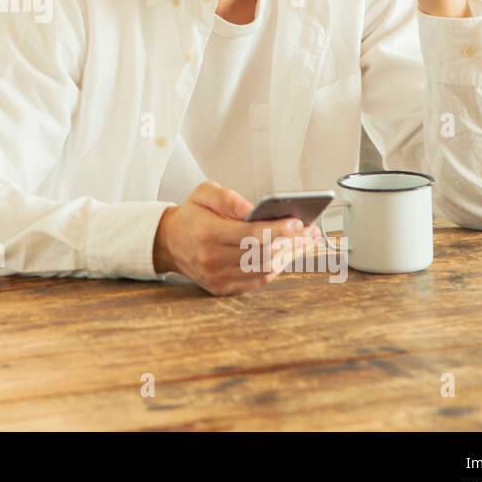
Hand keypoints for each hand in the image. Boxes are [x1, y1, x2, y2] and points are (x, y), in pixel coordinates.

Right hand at [152, 181, 320, 295]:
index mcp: (206, 233)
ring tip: (305, 241)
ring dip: (288, 256)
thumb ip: (229, 198)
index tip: (299, 222)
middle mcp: (211, 259)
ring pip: (263, 270)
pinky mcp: (222, 288)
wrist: (170, 242)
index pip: (249, 235)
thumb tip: (255, 210)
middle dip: (291, 243)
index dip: (277, 230)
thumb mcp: (204, 193)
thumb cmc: (192, 215)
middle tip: (310, 231)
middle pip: (261, 254)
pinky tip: (288, 254)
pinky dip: (276, 267)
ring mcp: (217, 277)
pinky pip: (258, 281)